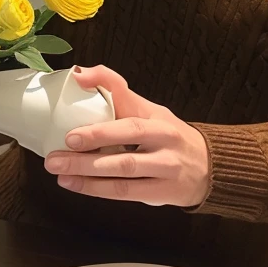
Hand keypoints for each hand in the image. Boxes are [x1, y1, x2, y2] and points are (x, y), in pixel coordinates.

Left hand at [44, 65, 210, 206]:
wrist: (210, 169)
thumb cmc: (169, 137)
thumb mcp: (149, 111)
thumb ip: (117, 93)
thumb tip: (80, 74)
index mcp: (156, 116)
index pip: (129, 100)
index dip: (104, 92)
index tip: (75, 97)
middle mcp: (164, 138)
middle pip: (126, 136)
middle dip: (90, 142)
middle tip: (57, 151)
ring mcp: (166, 166)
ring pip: (124, 169)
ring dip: (87, 171)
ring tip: (60, 171)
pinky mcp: (163, 192)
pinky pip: (126, 192)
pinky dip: (98, 189)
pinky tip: (76, 185)